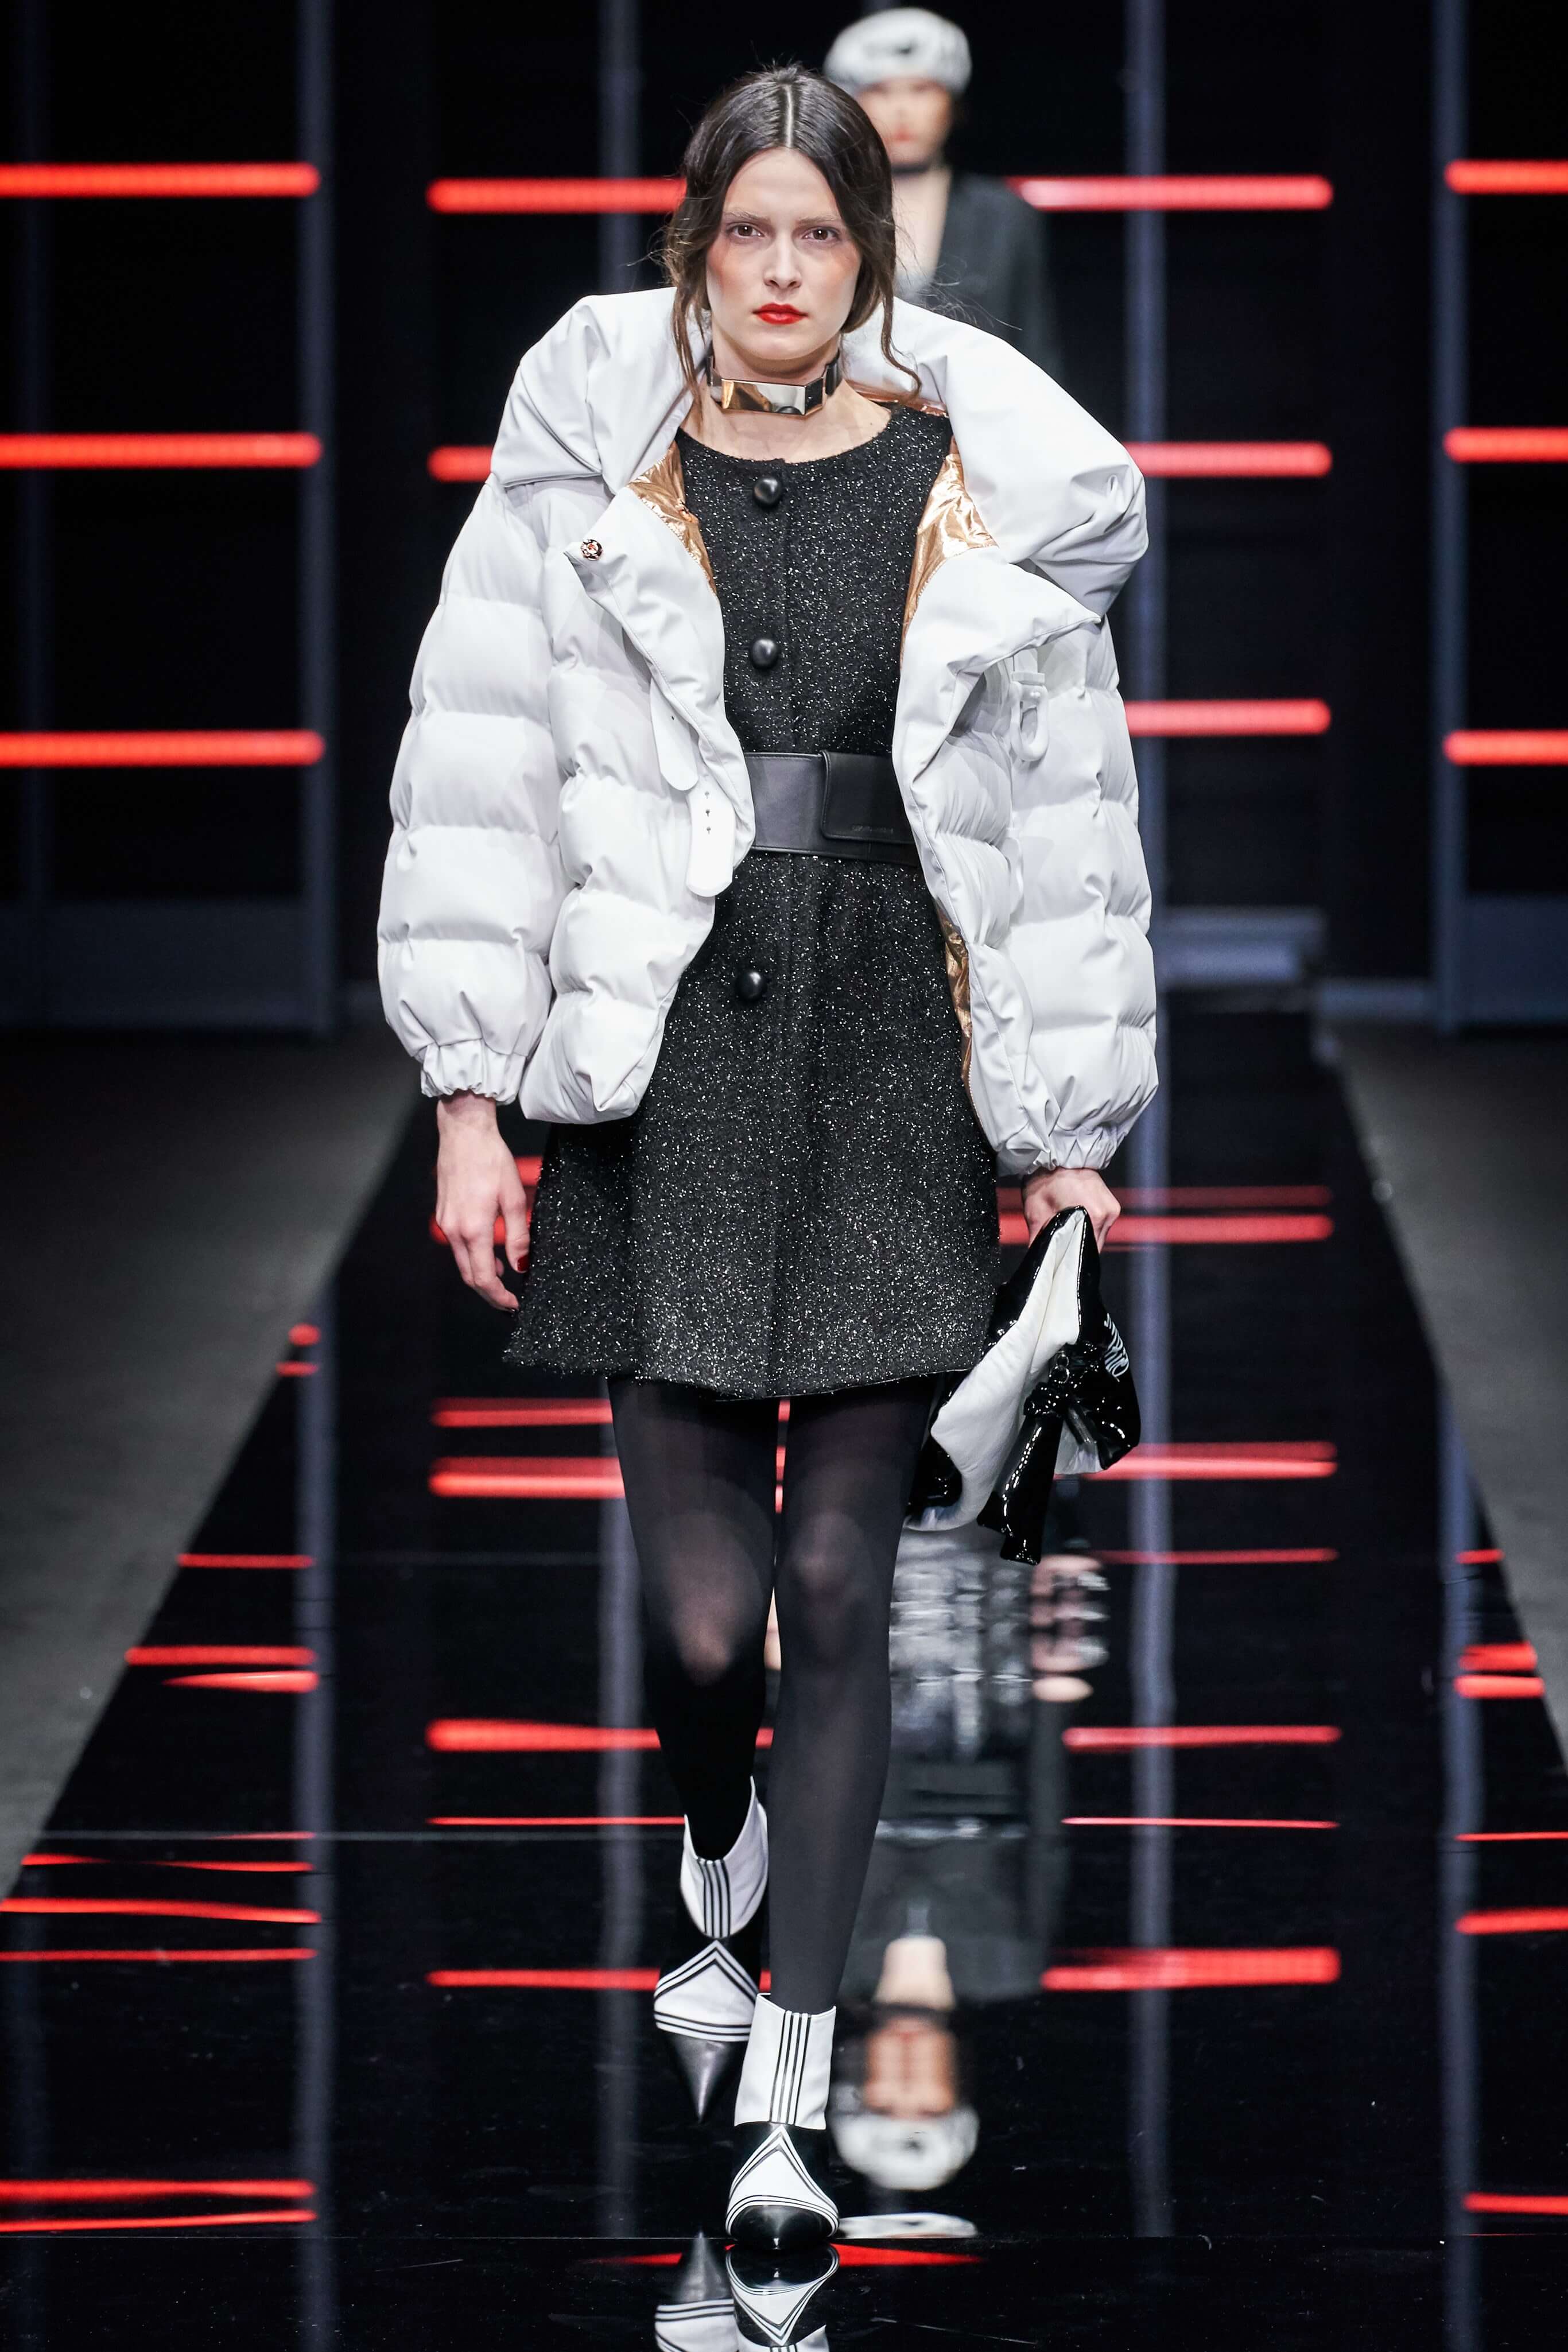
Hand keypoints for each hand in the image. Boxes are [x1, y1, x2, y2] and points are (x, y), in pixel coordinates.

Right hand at [435, 1093, 529, 1309]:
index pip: (483, 1277)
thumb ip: (518, 1236)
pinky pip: (458, 1246)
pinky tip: (489, 1252)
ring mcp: (446, 1222)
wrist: (464, 1133)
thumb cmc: (490, 1159)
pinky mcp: (444, 1214)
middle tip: (508, 1300)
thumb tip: (521, 1265)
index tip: (513, 1303)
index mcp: (473, 1228)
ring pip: (462, 1262)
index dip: (498, 1296)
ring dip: (480, 1274)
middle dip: (489, 1292)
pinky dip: (473, 1257)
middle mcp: (454, 1229)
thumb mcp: (513, 1197)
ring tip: (502, 1276)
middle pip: (469, 1276)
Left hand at [1021, 1167, 1120, 1253]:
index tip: (1063, 1258)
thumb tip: (1036, 1257)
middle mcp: (1106, 1213)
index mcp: (1091, 1216)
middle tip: (1063, 1243)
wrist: (1057, 1155)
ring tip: (1070, 1229)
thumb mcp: (1035, 1211)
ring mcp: (1111, 1208)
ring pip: (1099, 1234)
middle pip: (1094, 1243)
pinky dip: (1090, 1224)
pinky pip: (1102, 1223)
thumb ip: (1037, 1238)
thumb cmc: (1045, 1179)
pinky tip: (1078, 1220)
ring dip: (1085, 1234)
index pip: (1087, 1251)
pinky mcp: (1112, 1203)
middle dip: (1079, 1245)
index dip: (1074, 1257)